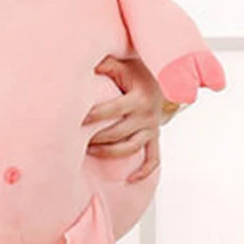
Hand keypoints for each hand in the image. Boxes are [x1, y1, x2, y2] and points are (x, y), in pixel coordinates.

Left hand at [82, 56, 165, 183]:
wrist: (169, 77)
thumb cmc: (139, 70)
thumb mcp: (122, 64)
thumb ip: (103, 64)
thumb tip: (79, 63)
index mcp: (138, 98)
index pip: (110, 110)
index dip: (92, 116)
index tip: (75, 119)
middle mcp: (147, 116)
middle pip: (117, 133)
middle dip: (95, 137)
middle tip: (74, 138)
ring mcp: (152, 128)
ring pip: (130, 148)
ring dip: (108, 153)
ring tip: (89, 151)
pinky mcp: (155, 137)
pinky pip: (153, 158)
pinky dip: (144, 171)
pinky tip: (130, 180)